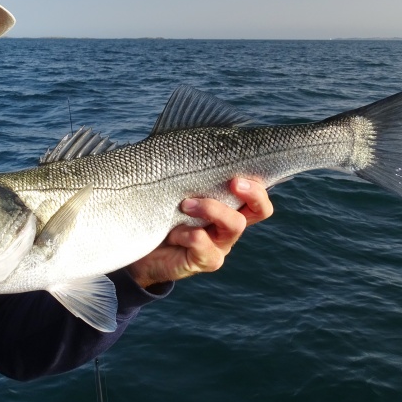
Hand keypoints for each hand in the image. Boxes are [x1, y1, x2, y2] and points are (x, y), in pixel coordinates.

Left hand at [127, 178, 272, 288]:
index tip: (238, 176)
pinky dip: (185, 233)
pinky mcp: (206, 261)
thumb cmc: (159, 214)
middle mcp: (229, 226)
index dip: (258, 187)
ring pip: (235, 225)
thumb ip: (185, 174)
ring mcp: (220, 245)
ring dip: (211, 208)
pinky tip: (170, 233)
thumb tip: (183, 140)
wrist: (142, 251)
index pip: (257, 196)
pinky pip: (204, 243)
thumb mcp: (173, 191)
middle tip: (232, 182)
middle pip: (259, 210)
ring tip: (185, 205)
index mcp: (228, 207)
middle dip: (250, 194)